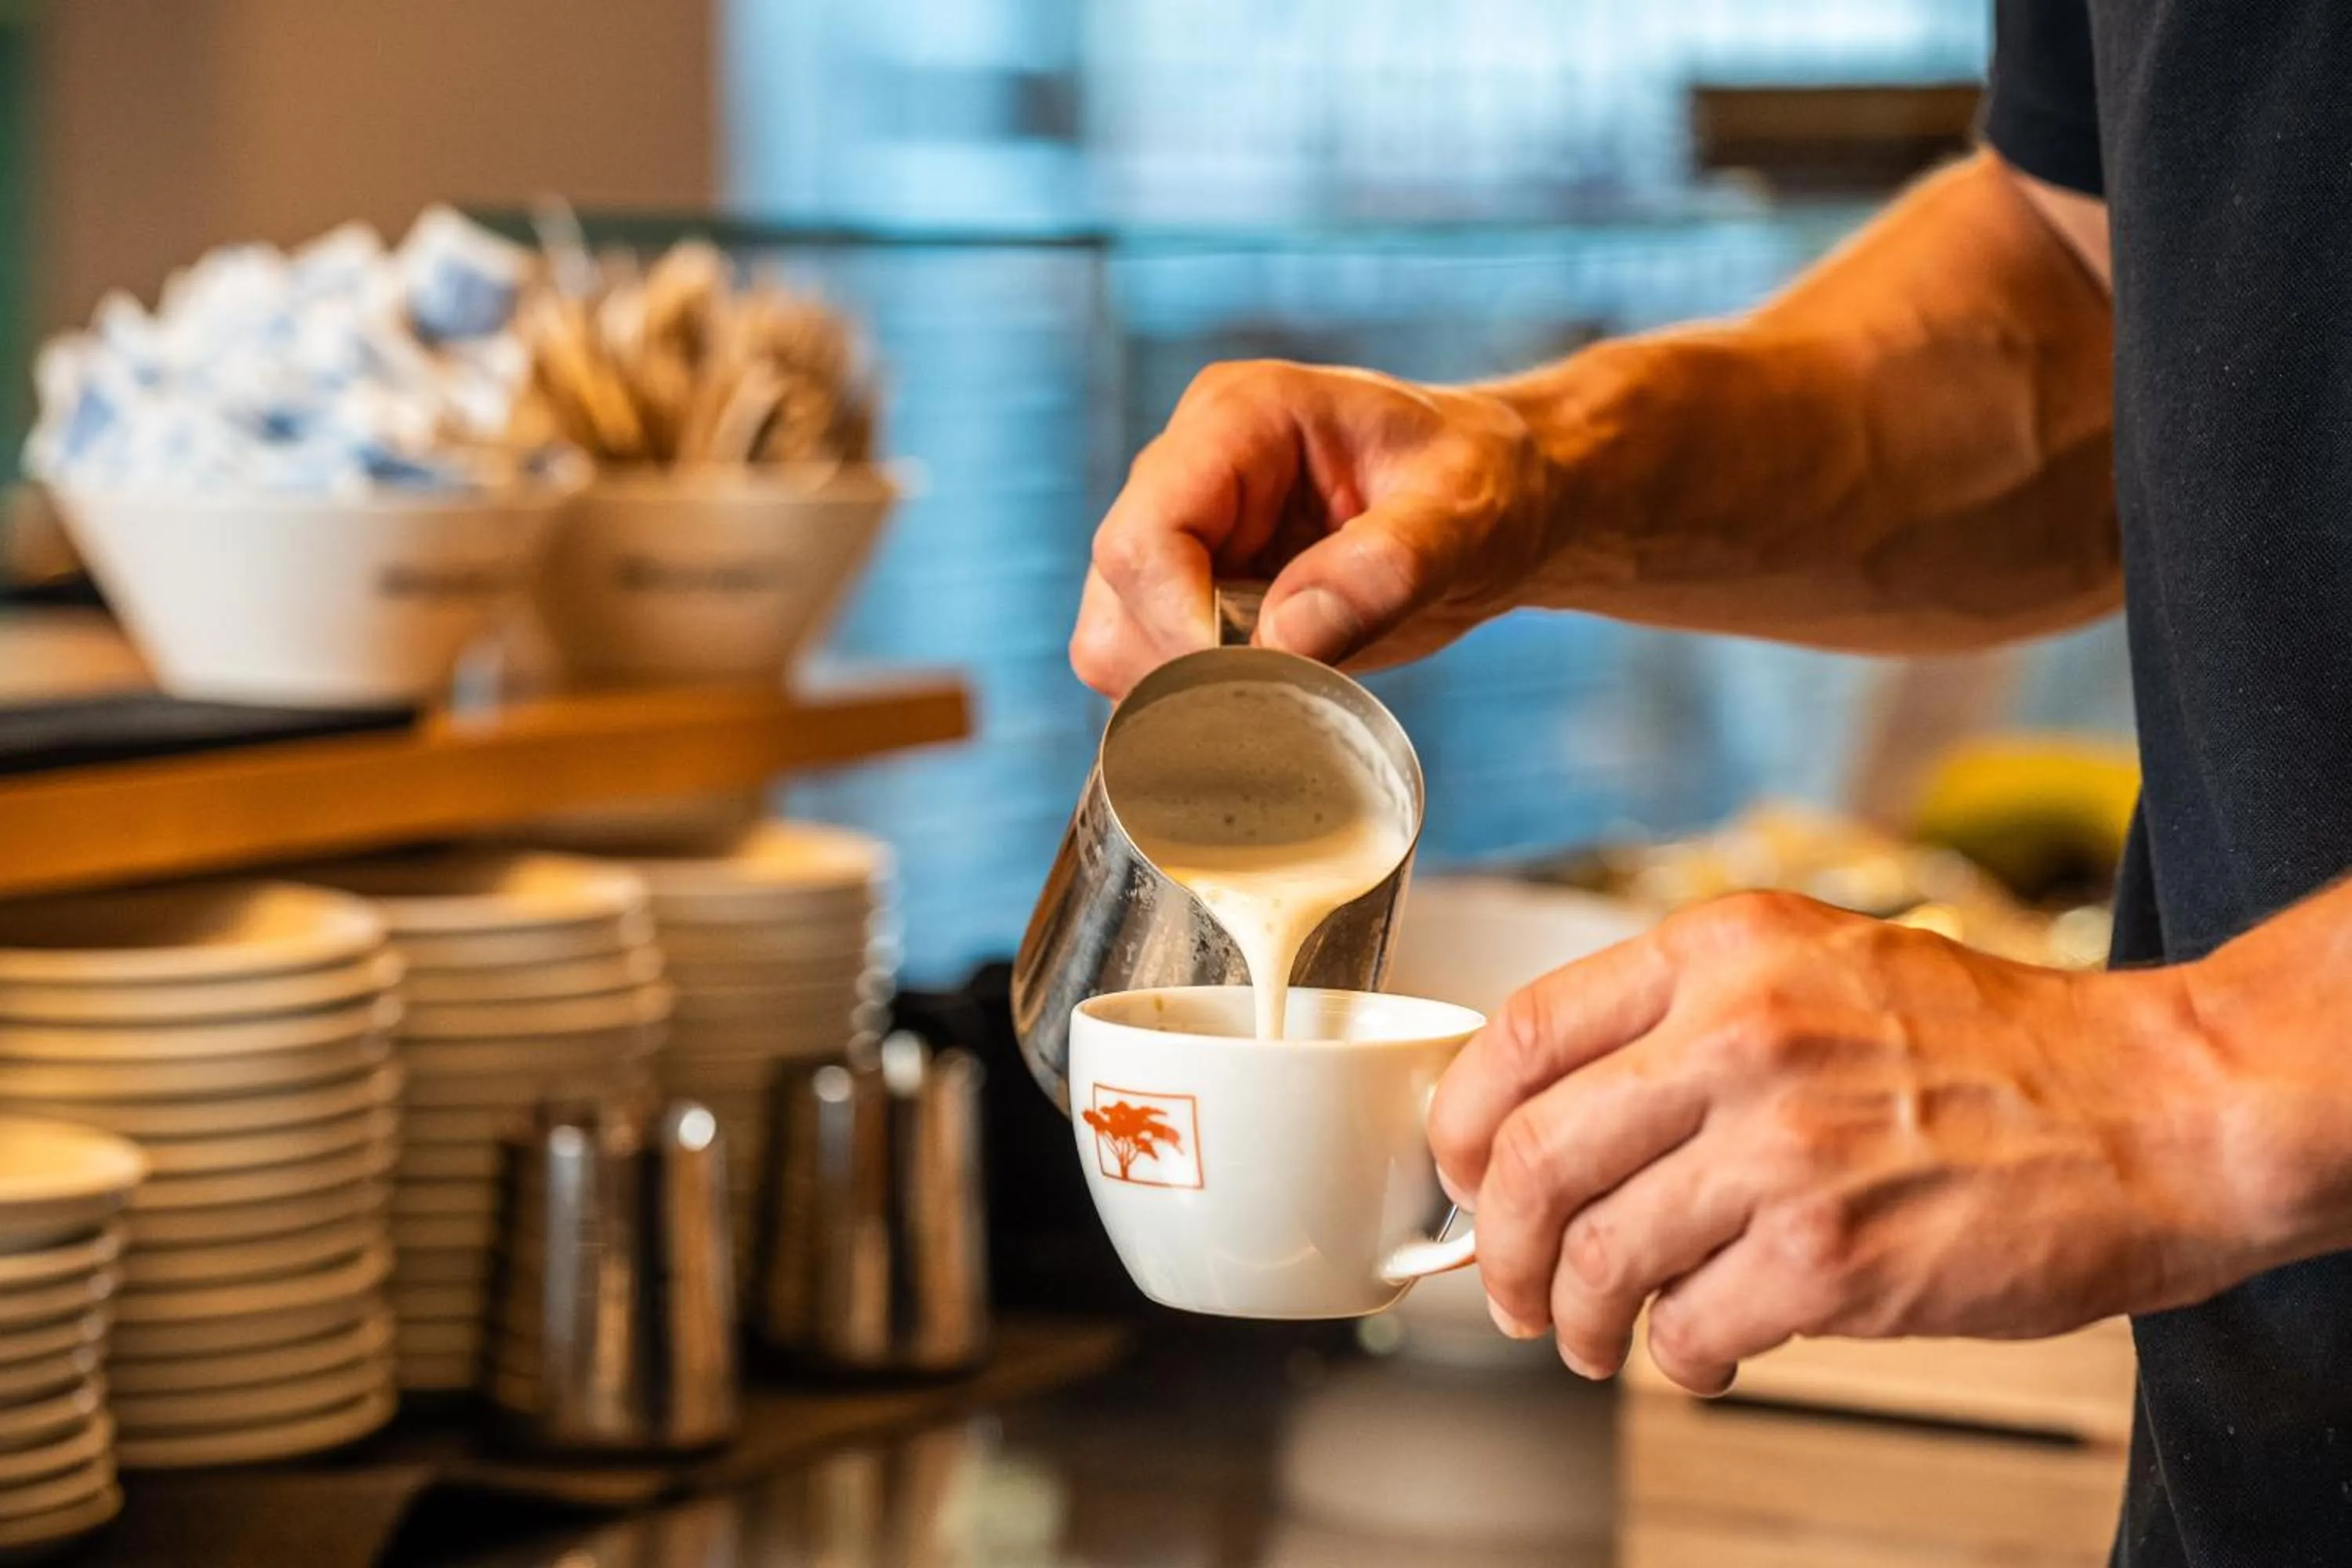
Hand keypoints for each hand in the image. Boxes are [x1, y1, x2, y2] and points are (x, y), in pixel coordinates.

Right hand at [1070, 360, 1561, 695]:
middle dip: (1189, 663)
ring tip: (1296, 686)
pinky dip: (1199, 703)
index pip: (1146, 533)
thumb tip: (1288, 638)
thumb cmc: (1485, 482)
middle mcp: (1189, 468)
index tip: (1256, 677)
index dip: (1179, 622)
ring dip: (1192, 689)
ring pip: (1114, 639)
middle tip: (1290, 692)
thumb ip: (1387, 567)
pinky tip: (1280, 694)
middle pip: (1119, 593)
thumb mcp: (1465, 515)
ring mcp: (1183, 533)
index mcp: (1240, 417)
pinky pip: (1148, 667)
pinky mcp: (1189, 592)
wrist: (1497, 502)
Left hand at [1426, 892, 2263, 1396]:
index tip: (1459, 1172)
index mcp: (1721, 951)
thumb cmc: (1992, 1049)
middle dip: (1496, 1247)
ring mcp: (1782, 1147)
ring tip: (1596, 1337)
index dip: (1462, 1122)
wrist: (2154, 1110)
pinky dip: (1677, 1358)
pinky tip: (1701, 1352)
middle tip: (1508, 1288)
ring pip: (1597, 1255)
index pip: (1521, 1033)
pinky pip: (1690, 1326)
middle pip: (1531, 1156)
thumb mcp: (1820, 966)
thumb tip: (1555, 1111)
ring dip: (1578, 1319)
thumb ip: (1686, 1019)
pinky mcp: (1832, 1256)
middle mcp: (1738, 1035)